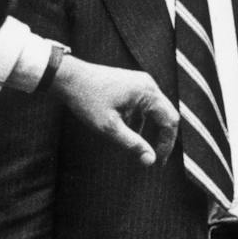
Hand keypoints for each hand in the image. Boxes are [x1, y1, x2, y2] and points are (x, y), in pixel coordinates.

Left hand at [51, 56, 177, 166]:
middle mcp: (148, 85)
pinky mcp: (130, 84)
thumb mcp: (108, 127)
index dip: (167, 143)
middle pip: (165, 115)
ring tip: (136, 149)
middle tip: (151, 158)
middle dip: (159, 138)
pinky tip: (124, 133)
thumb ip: (132, 144)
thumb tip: (150, 160)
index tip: (158, 161)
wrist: (67, 77)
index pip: (171, 121)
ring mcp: (139, 83)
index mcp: (147, 92)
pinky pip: (142, 106)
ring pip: (153, 112)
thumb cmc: (86, 100)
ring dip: (147, 131)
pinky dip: (138, 121)